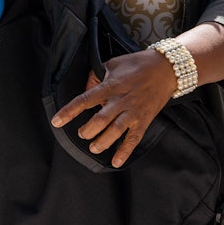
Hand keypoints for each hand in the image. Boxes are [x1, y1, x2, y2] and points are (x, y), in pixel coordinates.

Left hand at [50, 47, 176, 167]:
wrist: (167, 69)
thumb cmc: (138, 64)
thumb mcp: (113, 63)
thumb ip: (96, 76)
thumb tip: (86, 89)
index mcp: (112, 85)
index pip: (86, 99)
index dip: (70, 111)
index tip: (57, 121)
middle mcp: (121, 100)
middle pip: (101, 119)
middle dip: (88, 130)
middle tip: (81, 134)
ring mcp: (133, 112)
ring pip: (115, 130)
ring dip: (102, 142)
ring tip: (94, 147)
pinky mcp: (144, 120)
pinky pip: (134, 139)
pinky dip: (125, 151)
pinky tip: (116, 161)